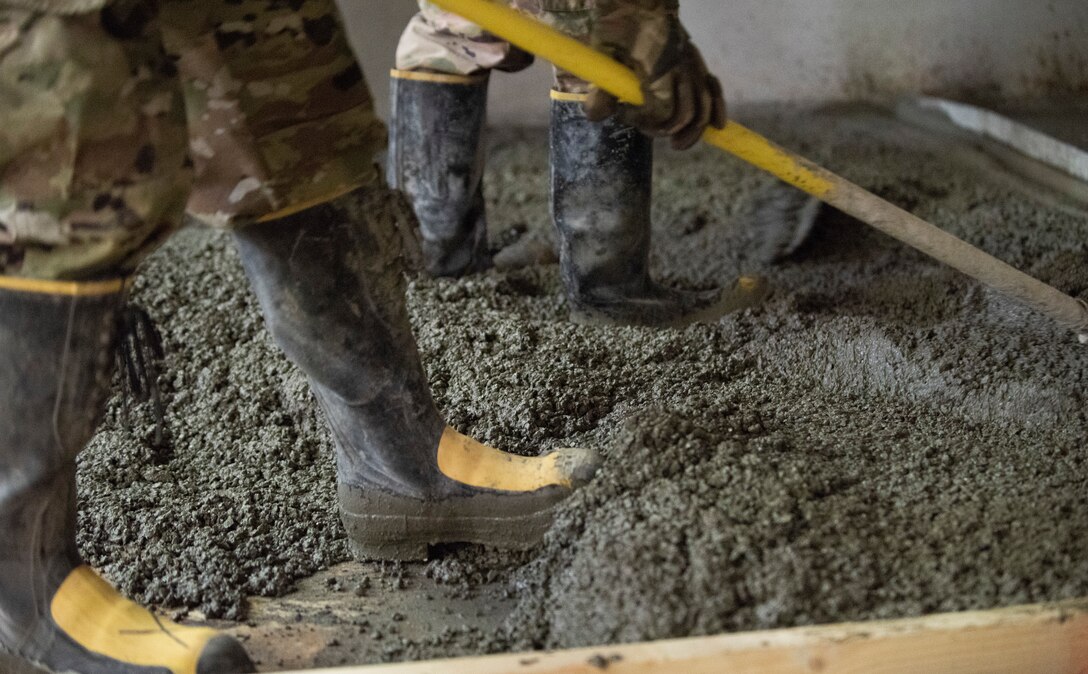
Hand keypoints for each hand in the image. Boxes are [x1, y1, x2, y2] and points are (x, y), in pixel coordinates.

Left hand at [586, 0, 725, 149]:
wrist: (640, 1)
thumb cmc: (619, 26)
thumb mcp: (602, 53)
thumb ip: (599, 88)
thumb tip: (595, 117)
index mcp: (658, 65)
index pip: (662, 110)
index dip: (645, 121)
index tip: (625, 115)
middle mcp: (682, 66)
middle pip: (686, 114)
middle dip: (666, 130)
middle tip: (648, 131)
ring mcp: (693, 64)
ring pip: (703, 106)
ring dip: (693, 131)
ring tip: (677, 145)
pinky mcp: (697, 63)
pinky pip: (713, 89)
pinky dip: (717, 109)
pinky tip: (717, 127)